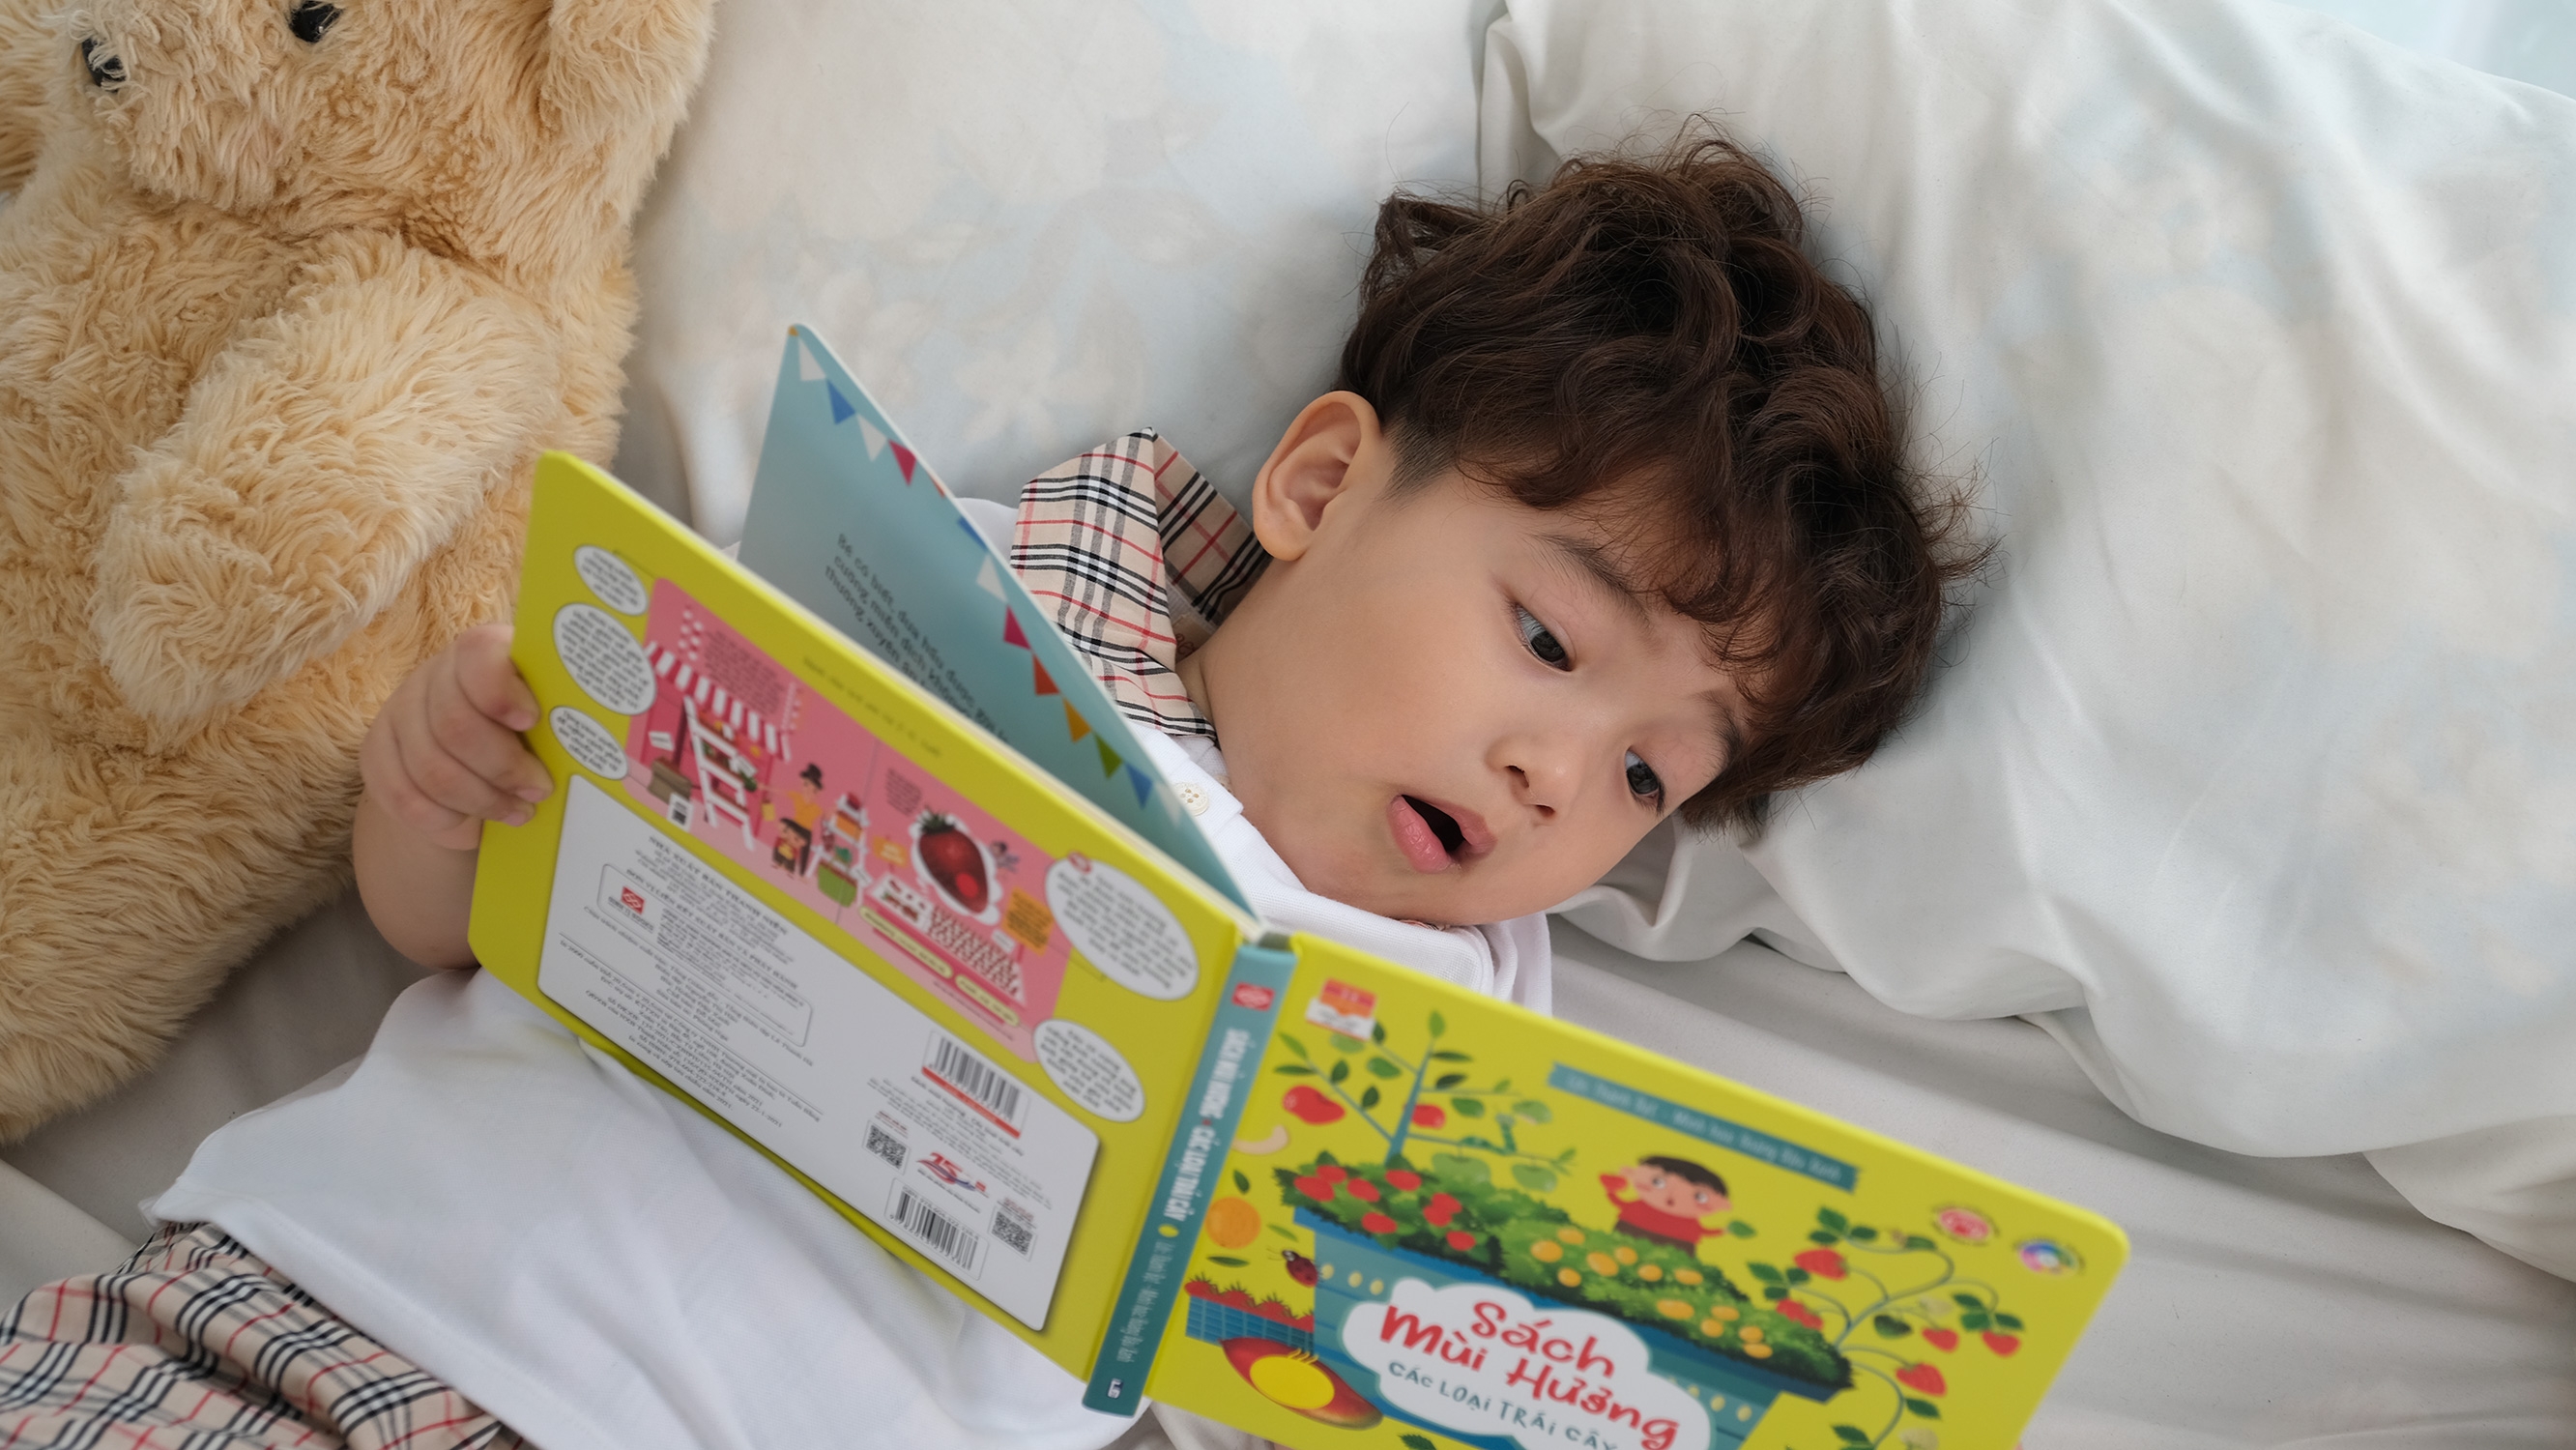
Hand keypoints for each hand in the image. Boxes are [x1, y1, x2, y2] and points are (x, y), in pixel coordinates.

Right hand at [360, 624, 550, 851]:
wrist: (471, 763)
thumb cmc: (532, 735)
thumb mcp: (551, 717)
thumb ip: (567, 718)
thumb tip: (610, 746)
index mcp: (484, 652)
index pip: (478, 655)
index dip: (501, 691)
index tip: (532, 722)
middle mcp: (434, 675)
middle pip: (455, 725)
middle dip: (503, 767)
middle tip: (539, 791)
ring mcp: (399, 713)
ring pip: (430, 768)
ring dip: (480, 800)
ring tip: (517, 813)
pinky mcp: (376, 753)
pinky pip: (401, 796)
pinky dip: (443, 820)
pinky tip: (472, 828)